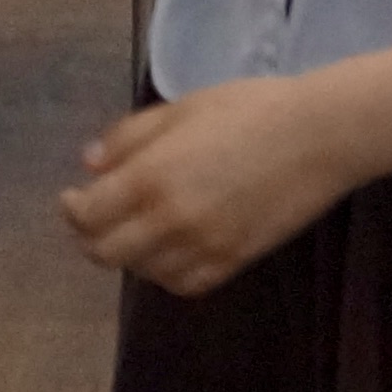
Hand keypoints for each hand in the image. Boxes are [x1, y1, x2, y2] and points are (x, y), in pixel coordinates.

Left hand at [61, 75, 376, 293]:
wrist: (319, 136)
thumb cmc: (249, 109)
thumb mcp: (180, 108)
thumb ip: (129, 138)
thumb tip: (91, 165)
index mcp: (151, 176)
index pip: (88, 214)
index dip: (72, 210)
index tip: (73, 198)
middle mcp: (170, 220)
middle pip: (107, 252)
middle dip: (91, 237)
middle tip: (95, 219)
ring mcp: (203, 246)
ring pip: (143, 272)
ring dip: (130, 254)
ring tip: (136, 230)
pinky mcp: (233, 262)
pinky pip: (184, 284)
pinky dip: (167, 273)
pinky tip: (170, 250)